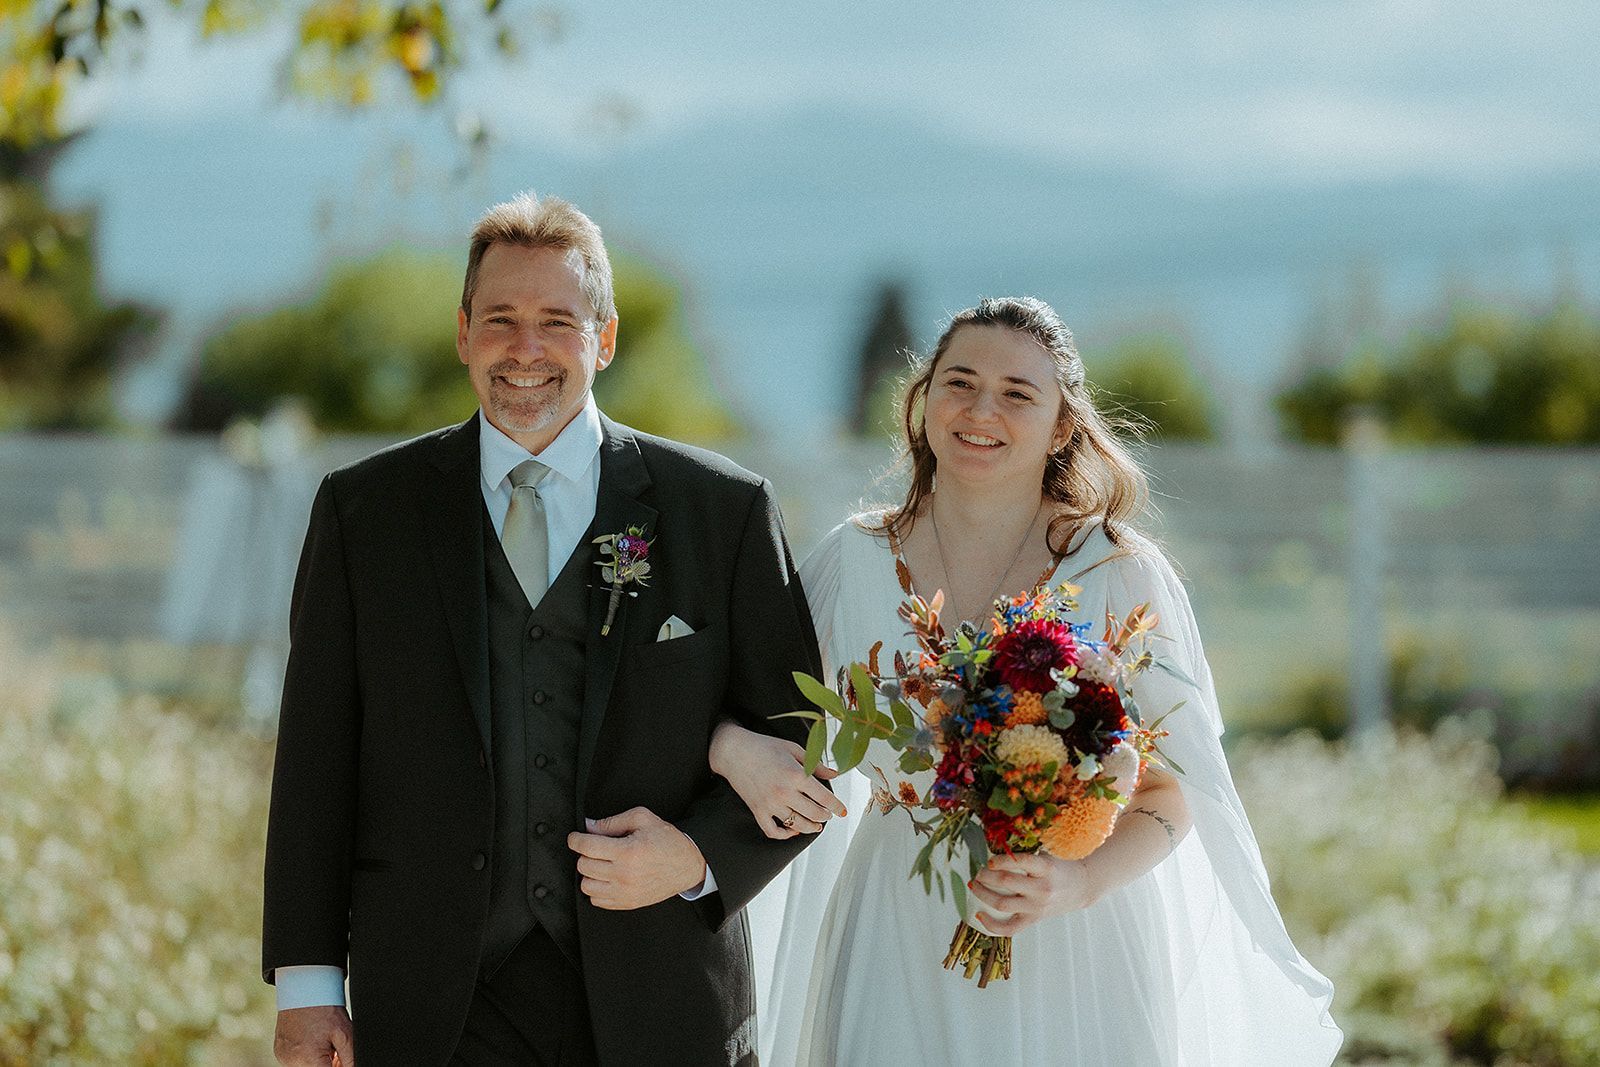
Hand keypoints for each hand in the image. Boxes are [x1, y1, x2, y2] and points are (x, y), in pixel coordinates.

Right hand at [274, 1005, 353, 1066]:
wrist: (304, 990)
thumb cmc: (325, 1009)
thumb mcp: (345, 1033)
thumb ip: (349, 1058)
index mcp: (308, 1059)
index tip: (340, 1059)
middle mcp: (292, 1061)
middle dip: (327, 1064)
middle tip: (335, 1051)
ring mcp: (283, 1058)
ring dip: (316, 1062)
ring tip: (323, 1043)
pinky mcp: (279, 1052)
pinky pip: (296, 1061)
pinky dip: (306, 1056)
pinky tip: (312, 1041)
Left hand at [567, 806, 706, 908]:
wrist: (687, 865)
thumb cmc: (666, 840)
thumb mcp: (643, 819)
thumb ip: (613, 821)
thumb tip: (589, 826)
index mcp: (628, 851)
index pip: (587, 846)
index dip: (575, 839)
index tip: (575, 838)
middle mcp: (625, 874)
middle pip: (584, 865)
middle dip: (585, 853)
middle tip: (595, 847)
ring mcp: (625, 892)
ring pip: (587, 886)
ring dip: (589, 873)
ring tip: (601, 863)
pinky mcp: (627, 903)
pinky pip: (597, 901)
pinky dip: (597, 889)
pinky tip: (607, 878)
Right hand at [709, 721, 844, 839]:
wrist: (733, 751)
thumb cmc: (764, 747)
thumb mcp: (793, 749)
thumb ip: (816, 764)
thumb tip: (834, 774)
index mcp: (795, 775)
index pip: (824, 798)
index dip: (837, 806)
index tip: (842, 811)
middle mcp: (784, 792)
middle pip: (814, 814)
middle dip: (825, 816)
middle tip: (828, 814)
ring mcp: (770, 804)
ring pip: (797, 825)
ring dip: (810, 827)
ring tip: (816, 825)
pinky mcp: (757, 811)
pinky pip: (773, 831)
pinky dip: (785, 835)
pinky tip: (792, 830)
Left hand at [967, 852, 1098, 935]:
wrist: (1081, 887)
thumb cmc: (1059, 868)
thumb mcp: (1046, 856)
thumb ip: (1025, 856)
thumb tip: (994, 853)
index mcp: (1046, 868)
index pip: (1019, 862)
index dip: (1000, 860)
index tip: (989, 860)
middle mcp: (1041, 888)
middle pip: (1006, 882)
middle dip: (986, 876)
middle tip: (978, 871)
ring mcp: (1037, 907)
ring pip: (1003, 904)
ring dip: (983, 894)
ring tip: (975, 886)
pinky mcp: (1034, 919)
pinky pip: (1010, 928)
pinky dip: (992, 924)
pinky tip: (979, 915)